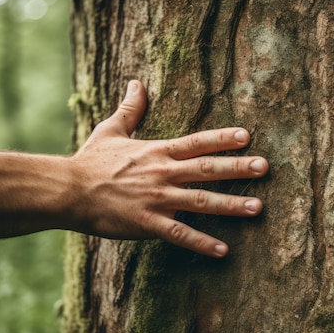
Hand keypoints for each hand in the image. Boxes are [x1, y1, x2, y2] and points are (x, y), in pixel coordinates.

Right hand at [68, 80, 268, 256]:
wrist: (68, 191)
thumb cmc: (90, 161)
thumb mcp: (110, 130)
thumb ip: (129, 108)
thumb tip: (136, 82)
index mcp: (157, 152)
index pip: (196, 142)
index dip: (222, 138)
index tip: (247, 137)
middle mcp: (163, 173)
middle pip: (206, 169)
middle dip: (237, 168)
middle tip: (265, 167)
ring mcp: (157, 199)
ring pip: (200, 201)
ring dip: (230, 205)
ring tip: (257, 208)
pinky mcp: (147, 222)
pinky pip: (179, 234)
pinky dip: (202, 242)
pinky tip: (223, 250)